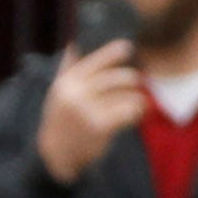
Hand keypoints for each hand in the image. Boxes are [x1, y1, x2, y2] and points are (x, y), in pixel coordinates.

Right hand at [35, 41, 146, 184]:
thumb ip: (68, 69)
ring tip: (139, 103)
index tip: (127, 45)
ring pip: (125, 96)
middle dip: (132, 79)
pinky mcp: (100, 126)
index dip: (110, 53)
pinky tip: (138, 114)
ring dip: (137, 99)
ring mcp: (87, 109)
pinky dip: (136, 112)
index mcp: (67, 82)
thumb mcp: (59, 92)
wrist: (57, 153)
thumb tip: (73, 44)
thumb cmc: (62, 120)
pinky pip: (128, 113)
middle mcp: (76, 93)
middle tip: (140, 81)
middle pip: (114, 78)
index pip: (92, 62)